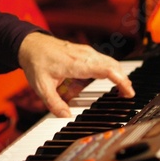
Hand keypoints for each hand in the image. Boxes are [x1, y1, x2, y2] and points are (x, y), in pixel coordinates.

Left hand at [18, 32, 134, 117]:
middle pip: (113, 65)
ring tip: (125, 89)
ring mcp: (86, 51)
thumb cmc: (36, 62)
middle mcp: (84, 55)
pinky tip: (113, 78)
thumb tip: (66, 117)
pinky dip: (112, 69)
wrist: (30, 44)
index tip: (128, 91)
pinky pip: (104, 59)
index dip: (120, 80)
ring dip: (119, 74)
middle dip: (124, 79)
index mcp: (76, 64)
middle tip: (129, 95)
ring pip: (110, 61)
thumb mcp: (41, 87)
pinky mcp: (85, 51)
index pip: (106, 69)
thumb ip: (54, 103)